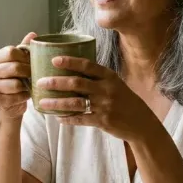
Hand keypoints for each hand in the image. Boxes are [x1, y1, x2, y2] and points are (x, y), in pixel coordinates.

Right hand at [0, 32, 36, 119]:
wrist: (9, 102)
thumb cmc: (15, 78)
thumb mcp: (19, 61)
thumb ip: (24, 49)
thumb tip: (33, 34)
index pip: (11, 51)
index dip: (25, 57)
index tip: (32, 62)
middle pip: (14, 67)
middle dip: (29, 72)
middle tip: (35, 75)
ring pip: (16, 84)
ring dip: (27, 85)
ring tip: (30, 85)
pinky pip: (16, 97)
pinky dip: (24, 96)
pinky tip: (25, 94)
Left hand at [37, 56, 156, 140]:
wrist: (141, 122)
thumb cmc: (125, 100)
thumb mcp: (115, 84)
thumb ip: (97, 77)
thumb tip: (73, 69)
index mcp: (109, 77)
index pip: (87, 66)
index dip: (70, 62)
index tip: (54, 60)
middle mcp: (106, 89)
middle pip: (77, 83)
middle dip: (56, 82)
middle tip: (40, 82)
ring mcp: (104, 106)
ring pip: (75, 103)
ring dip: (56, 103)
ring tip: (42, 103)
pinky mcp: (103, 121)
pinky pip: (81, 119)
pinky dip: (68, 119)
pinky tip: (58, 118)